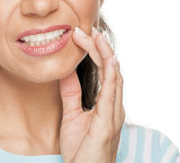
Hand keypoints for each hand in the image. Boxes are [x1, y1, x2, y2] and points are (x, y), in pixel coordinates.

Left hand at [59, 27, 124, 162]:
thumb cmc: (81, 148)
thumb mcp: (71, 114)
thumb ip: (70, 92)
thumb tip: (64, 70)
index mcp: (106, 103)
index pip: (104, 71)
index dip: (94, 52)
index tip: (81, 35)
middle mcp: (113, 105)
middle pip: (111, 69)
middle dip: (100, 47)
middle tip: (88, 29)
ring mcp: (113, 113)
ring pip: (115, 76)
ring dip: (106, 55)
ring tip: (97, 36)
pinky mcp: (108, 122)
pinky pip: (112, 93)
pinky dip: (111, 74)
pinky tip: (109, 60)